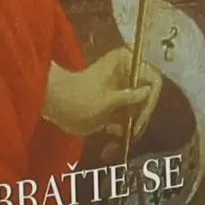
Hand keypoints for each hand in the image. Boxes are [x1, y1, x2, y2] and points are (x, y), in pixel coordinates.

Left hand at [42, 47, 160, 141]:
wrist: (51, 102)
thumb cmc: (77, 97)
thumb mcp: (108, 100)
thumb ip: (130, 98)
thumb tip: (149, 92)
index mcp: (126, 61)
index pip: (153, 81)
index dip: (148, 104)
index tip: (138, 122)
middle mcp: (127, 71)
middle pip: (146, 98)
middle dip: (137, 119)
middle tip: (129, 135)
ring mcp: (120, 86)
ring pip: (136, 110)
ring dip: (128, 128)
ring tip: (113, 137)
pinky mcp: (112, 101)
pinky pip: (124, 116)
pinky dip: (119, 130)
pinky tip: (110, 142)